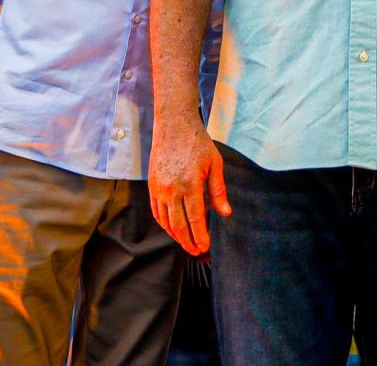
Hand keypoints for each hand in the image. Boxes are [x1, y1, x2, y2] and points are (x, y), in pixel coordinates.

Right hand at [148, 117, 227, 257]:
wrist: (173, 124)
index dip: (201, 236)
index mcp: (190, 183)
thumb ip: (218, 191)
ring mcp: (159, 187)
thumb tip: (225, 213)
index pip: (195, 219)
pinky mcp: (151, 184)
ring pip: (165, 221)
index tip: (206, 247)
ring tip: (186, 243)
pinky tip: (172, 228)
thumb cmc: (197, 142)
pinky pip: (156, 211)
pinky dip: (164, 223)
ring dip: (175, 235)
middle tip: (196, 252)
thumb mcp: (215, 163)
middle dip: (188, 242)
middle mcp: (172, 188)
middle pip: (179, 225)